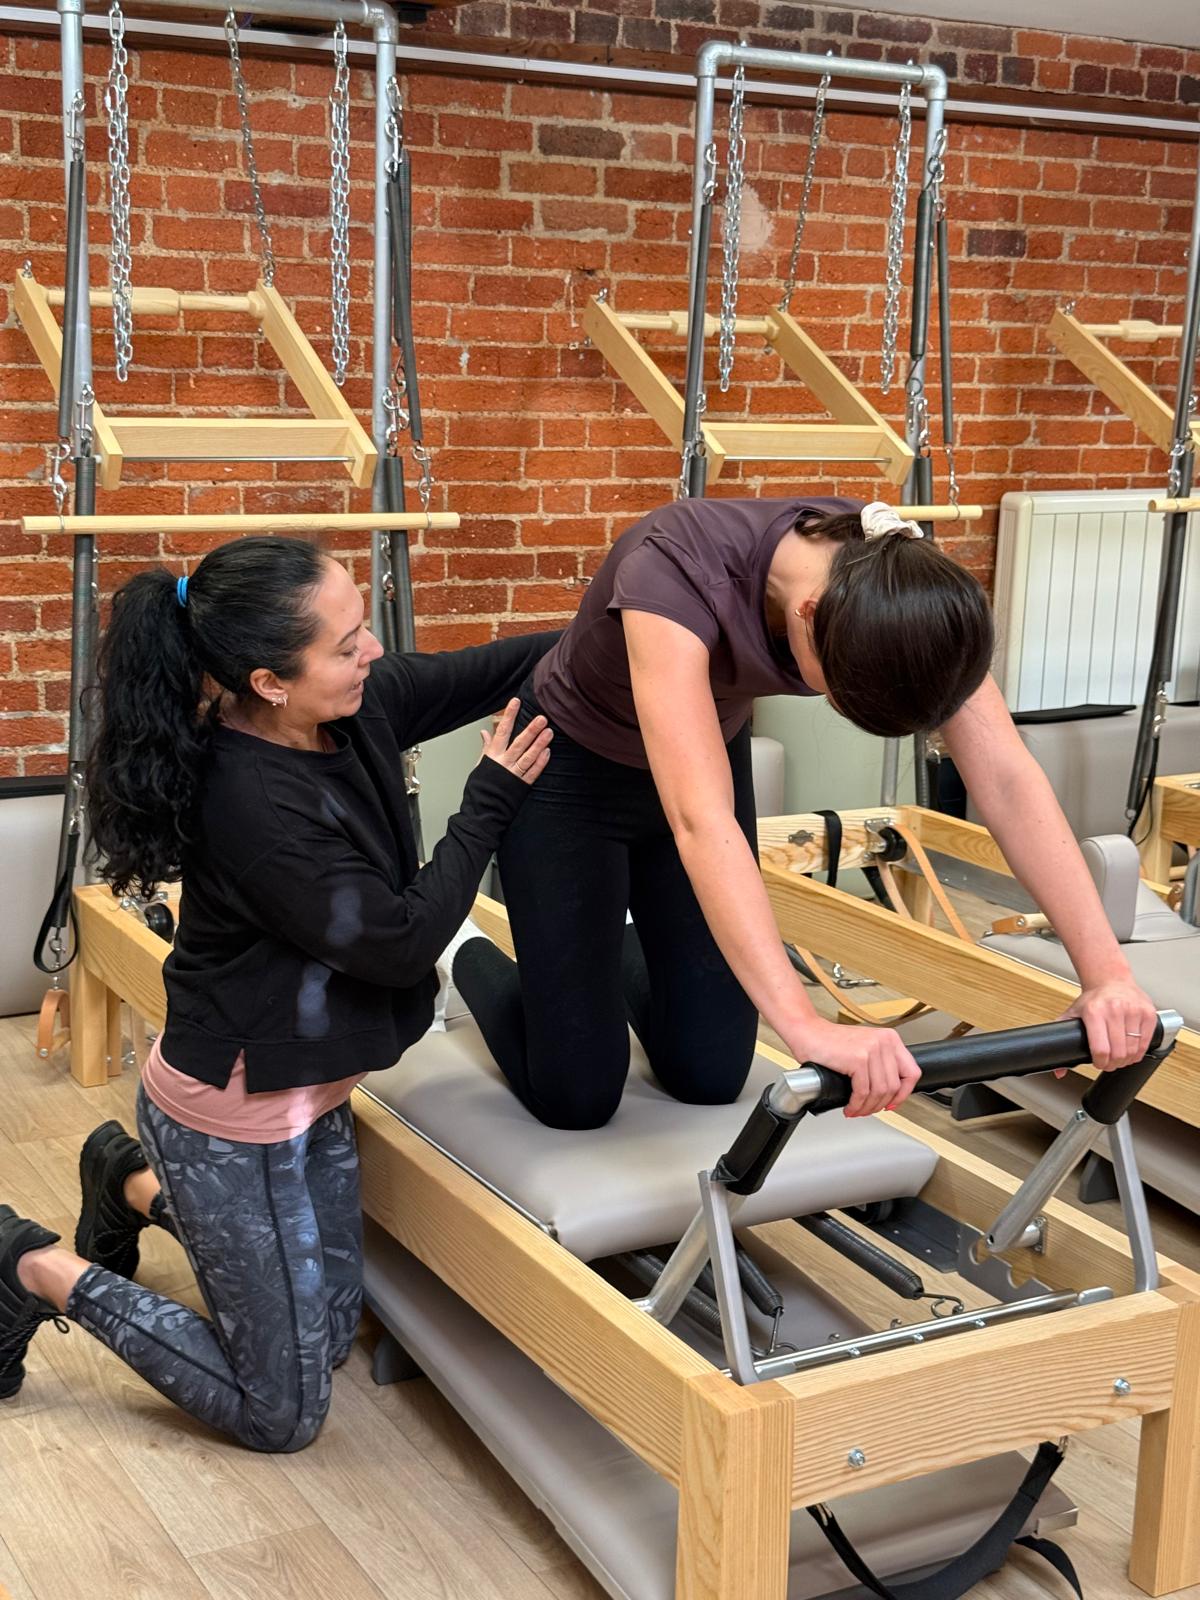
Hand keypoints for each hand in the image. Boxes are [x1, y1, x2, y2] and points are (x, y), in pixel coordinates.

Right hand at [480, 698, 551, 786]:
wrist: (482, 809)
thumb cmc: (480, 787)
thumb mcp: (480, 765)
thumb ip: (486, 747)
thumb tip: (484, 732)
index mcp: (492, 756)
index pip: (501, 731)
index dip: (509, 716)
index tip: (515, 702)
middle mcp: (503, 764)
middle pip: (519, 744)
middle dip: (531, 730)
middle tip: (542, 718)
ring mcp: (513, 775)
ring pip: (528, 757)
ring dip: (539, 744)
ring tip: (549, 732)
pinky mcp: (520, 786)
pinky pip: (532, 773)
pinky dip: (540, 763)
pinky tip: (547, 752)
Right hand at [782, 1017, 921, 1116]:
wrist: (807, 1032)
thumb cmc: (831, 1042)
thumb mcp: (864, 1047)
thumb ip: (880, 1063)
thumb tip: (889, 1092)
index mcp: (890, 1038)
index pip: (912, 1072)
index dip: (903, 1094)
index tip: (893, 1103)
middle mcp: (884, 1042)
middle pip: (894, 1086)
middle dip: (880, 1105)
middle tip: (868, 1110)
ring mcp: (871, 1049)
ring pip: (880, 1092)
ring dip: (867, 1107)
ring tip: (857, 1110)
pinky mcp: (857, 1059)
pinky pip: (863, 1092)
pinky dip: (856, 1104)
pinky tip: (850, 1107)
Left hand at [1059, 978, 1158, 1072]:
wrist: (1110, 980)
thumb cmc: (1092, 999)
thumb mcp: (1072, 1015)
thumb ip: (1062, 1040)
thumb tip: (1059, 1071)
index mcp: (1094, 1011)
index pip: (1100, 1049)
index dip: (1100, 1062)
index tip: (1099, 1063)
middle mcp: (1114, 1009)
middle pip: (1118, 1053)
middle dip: (1113, 1064)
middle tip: (1110, 1063)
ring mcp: (1133, 1010)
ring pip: (1132, 1050)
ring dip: (1126, 1060)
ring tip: (1120, 1058)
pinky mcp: (1148, 1013)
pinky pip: (1145, 1042)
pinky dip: (1139, 1052)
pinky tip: (1132, 1050)